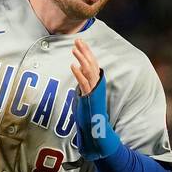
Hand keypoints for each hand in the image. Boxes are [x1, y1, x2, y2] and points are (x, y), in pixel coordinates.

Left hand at [70, 39, 116, 159]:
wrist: (97, 132)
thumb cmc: (90, 117)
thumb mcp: (85, 97)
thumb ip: (83, 86)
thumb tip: (78, 75)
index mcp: (96, 84)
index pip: (92, 65)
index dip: (86, 53)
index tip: (80, 43)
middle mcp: (97, 86)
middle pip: (92, 64)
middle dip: (85, 51)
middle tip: (78, 39)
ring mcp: (94, 92)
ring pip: (90, 71)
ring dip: (82, 59)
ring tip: (75, 48)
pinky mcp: (91, 98)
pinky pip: (85, 84)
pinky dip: (79, 74)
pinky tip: (73, 65)